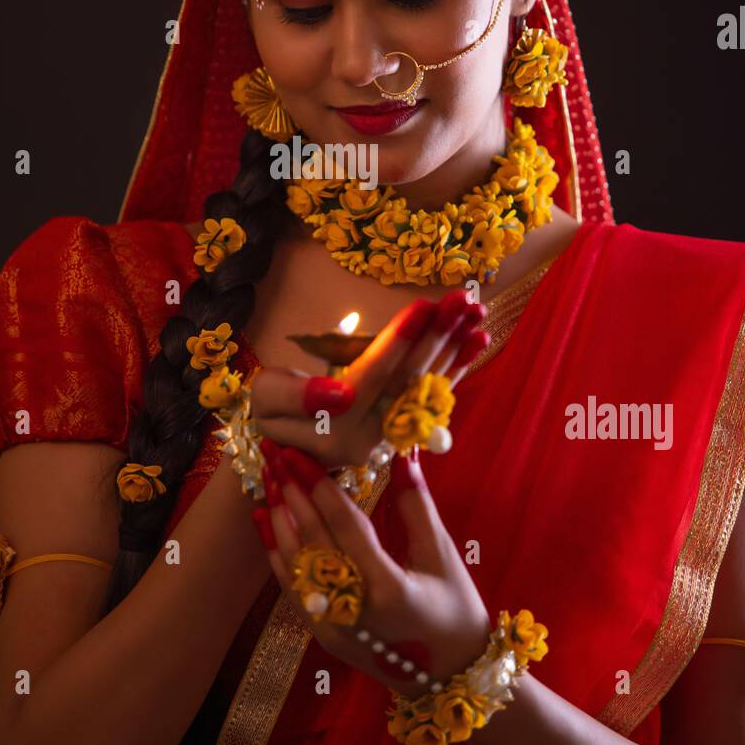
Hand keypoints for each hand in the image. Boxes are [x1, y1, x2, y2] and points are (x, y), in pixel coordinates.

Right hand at [249, 289, 490, 470]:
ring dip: (453, 347)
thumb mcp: (267, 399)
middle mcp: (370, 439)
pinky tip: (477, 340)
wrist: (287, 445)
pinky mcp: (403, 428)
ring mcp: (391, 436)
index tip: (423, 306)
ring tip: (476, 312)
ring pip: (426, 386)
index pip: (372, 379)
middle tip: (462, 300)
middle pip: (408, 380)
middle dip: (436, 337)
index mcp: (334, 431)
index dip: (398, 343)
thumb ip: (295, 396)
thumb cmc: (272, 412)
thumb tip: (339, 392)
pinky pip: (433, 395)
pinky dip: (456, 366)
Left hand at [252, 444, 491, 689]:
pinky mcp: (323, 636)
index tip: (300, 453)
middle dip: (292, 492)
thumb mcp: (442, 557)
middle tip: (276, 453)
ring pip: (295, 564)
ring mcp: (333, 627)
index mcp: (389, 588)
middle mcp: (354, 610)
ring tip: (270, 478)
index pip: (345, 526)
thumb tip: (402, 456)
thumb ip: (417, 506)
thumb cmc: (455, 613)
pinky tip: (266, 519)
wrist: (448, 680)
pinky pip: (291, 588)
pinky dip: (276, 552)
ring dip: (280, 518)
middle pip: (314, 541)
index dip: (320, 486)